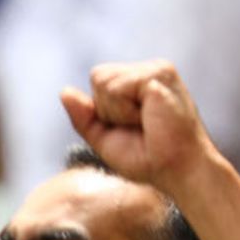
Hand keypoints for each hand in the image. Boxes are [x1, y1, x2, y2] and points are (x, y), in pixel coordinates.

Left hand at [60, 60, 214, 194]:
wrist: (176, 169)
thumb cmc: (146, 158)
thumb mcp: (104, 137)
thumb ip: (84, 116)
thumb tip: (63, 91)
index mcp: (140, 80)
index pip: (98, 79)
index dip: (103, 110)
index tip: (130, 126)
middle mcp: (150, 69)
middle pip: (98, 76)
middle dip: (107, 109)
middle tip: (138, 125)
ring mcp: (156, 69)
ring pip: (104, 81)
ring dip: (116, 111)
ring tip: (145, 122)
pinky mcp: (158, 74)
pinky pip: (115, 88)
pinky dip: (123, 111)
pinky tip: (148, 118)